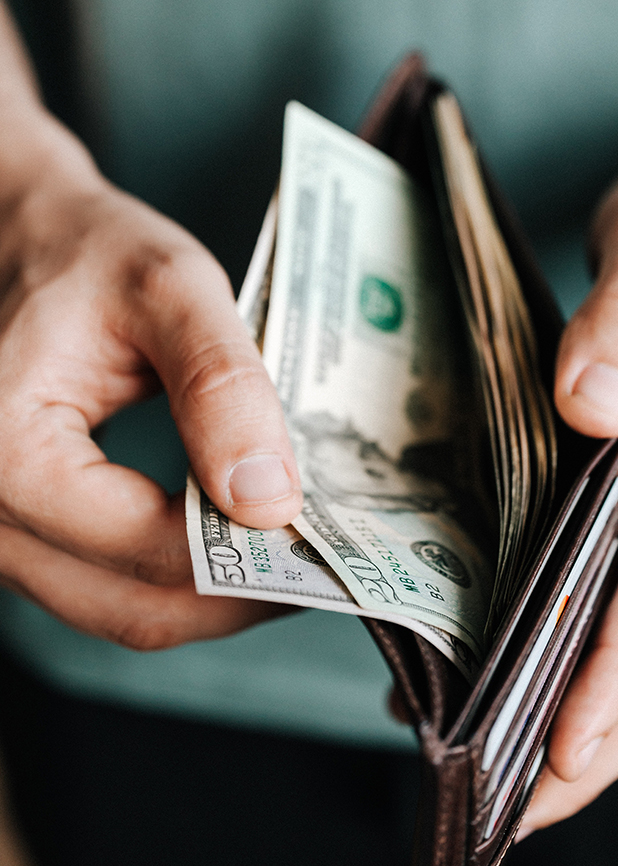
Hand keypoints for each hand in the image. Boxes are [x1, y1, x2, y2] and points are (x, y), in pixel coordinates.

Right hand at [0, 112, 300, 648]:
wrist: (21, 240)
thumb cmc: (86, 252)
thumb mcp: (167, 289)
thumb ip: (221, 388)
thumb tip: (269, 501)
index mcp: (6, 452)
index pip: (148, 547)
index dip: (245, 558)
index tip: (321, 541)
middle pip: (134, 606)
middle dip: (239, 597)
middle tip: (321, 567)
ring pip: (120, 609)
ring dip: (213, 598)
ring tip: (287, 559)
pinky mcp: (25, 530)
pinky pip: (106, 585)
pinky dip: (176, 579)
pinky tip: (232, 546)